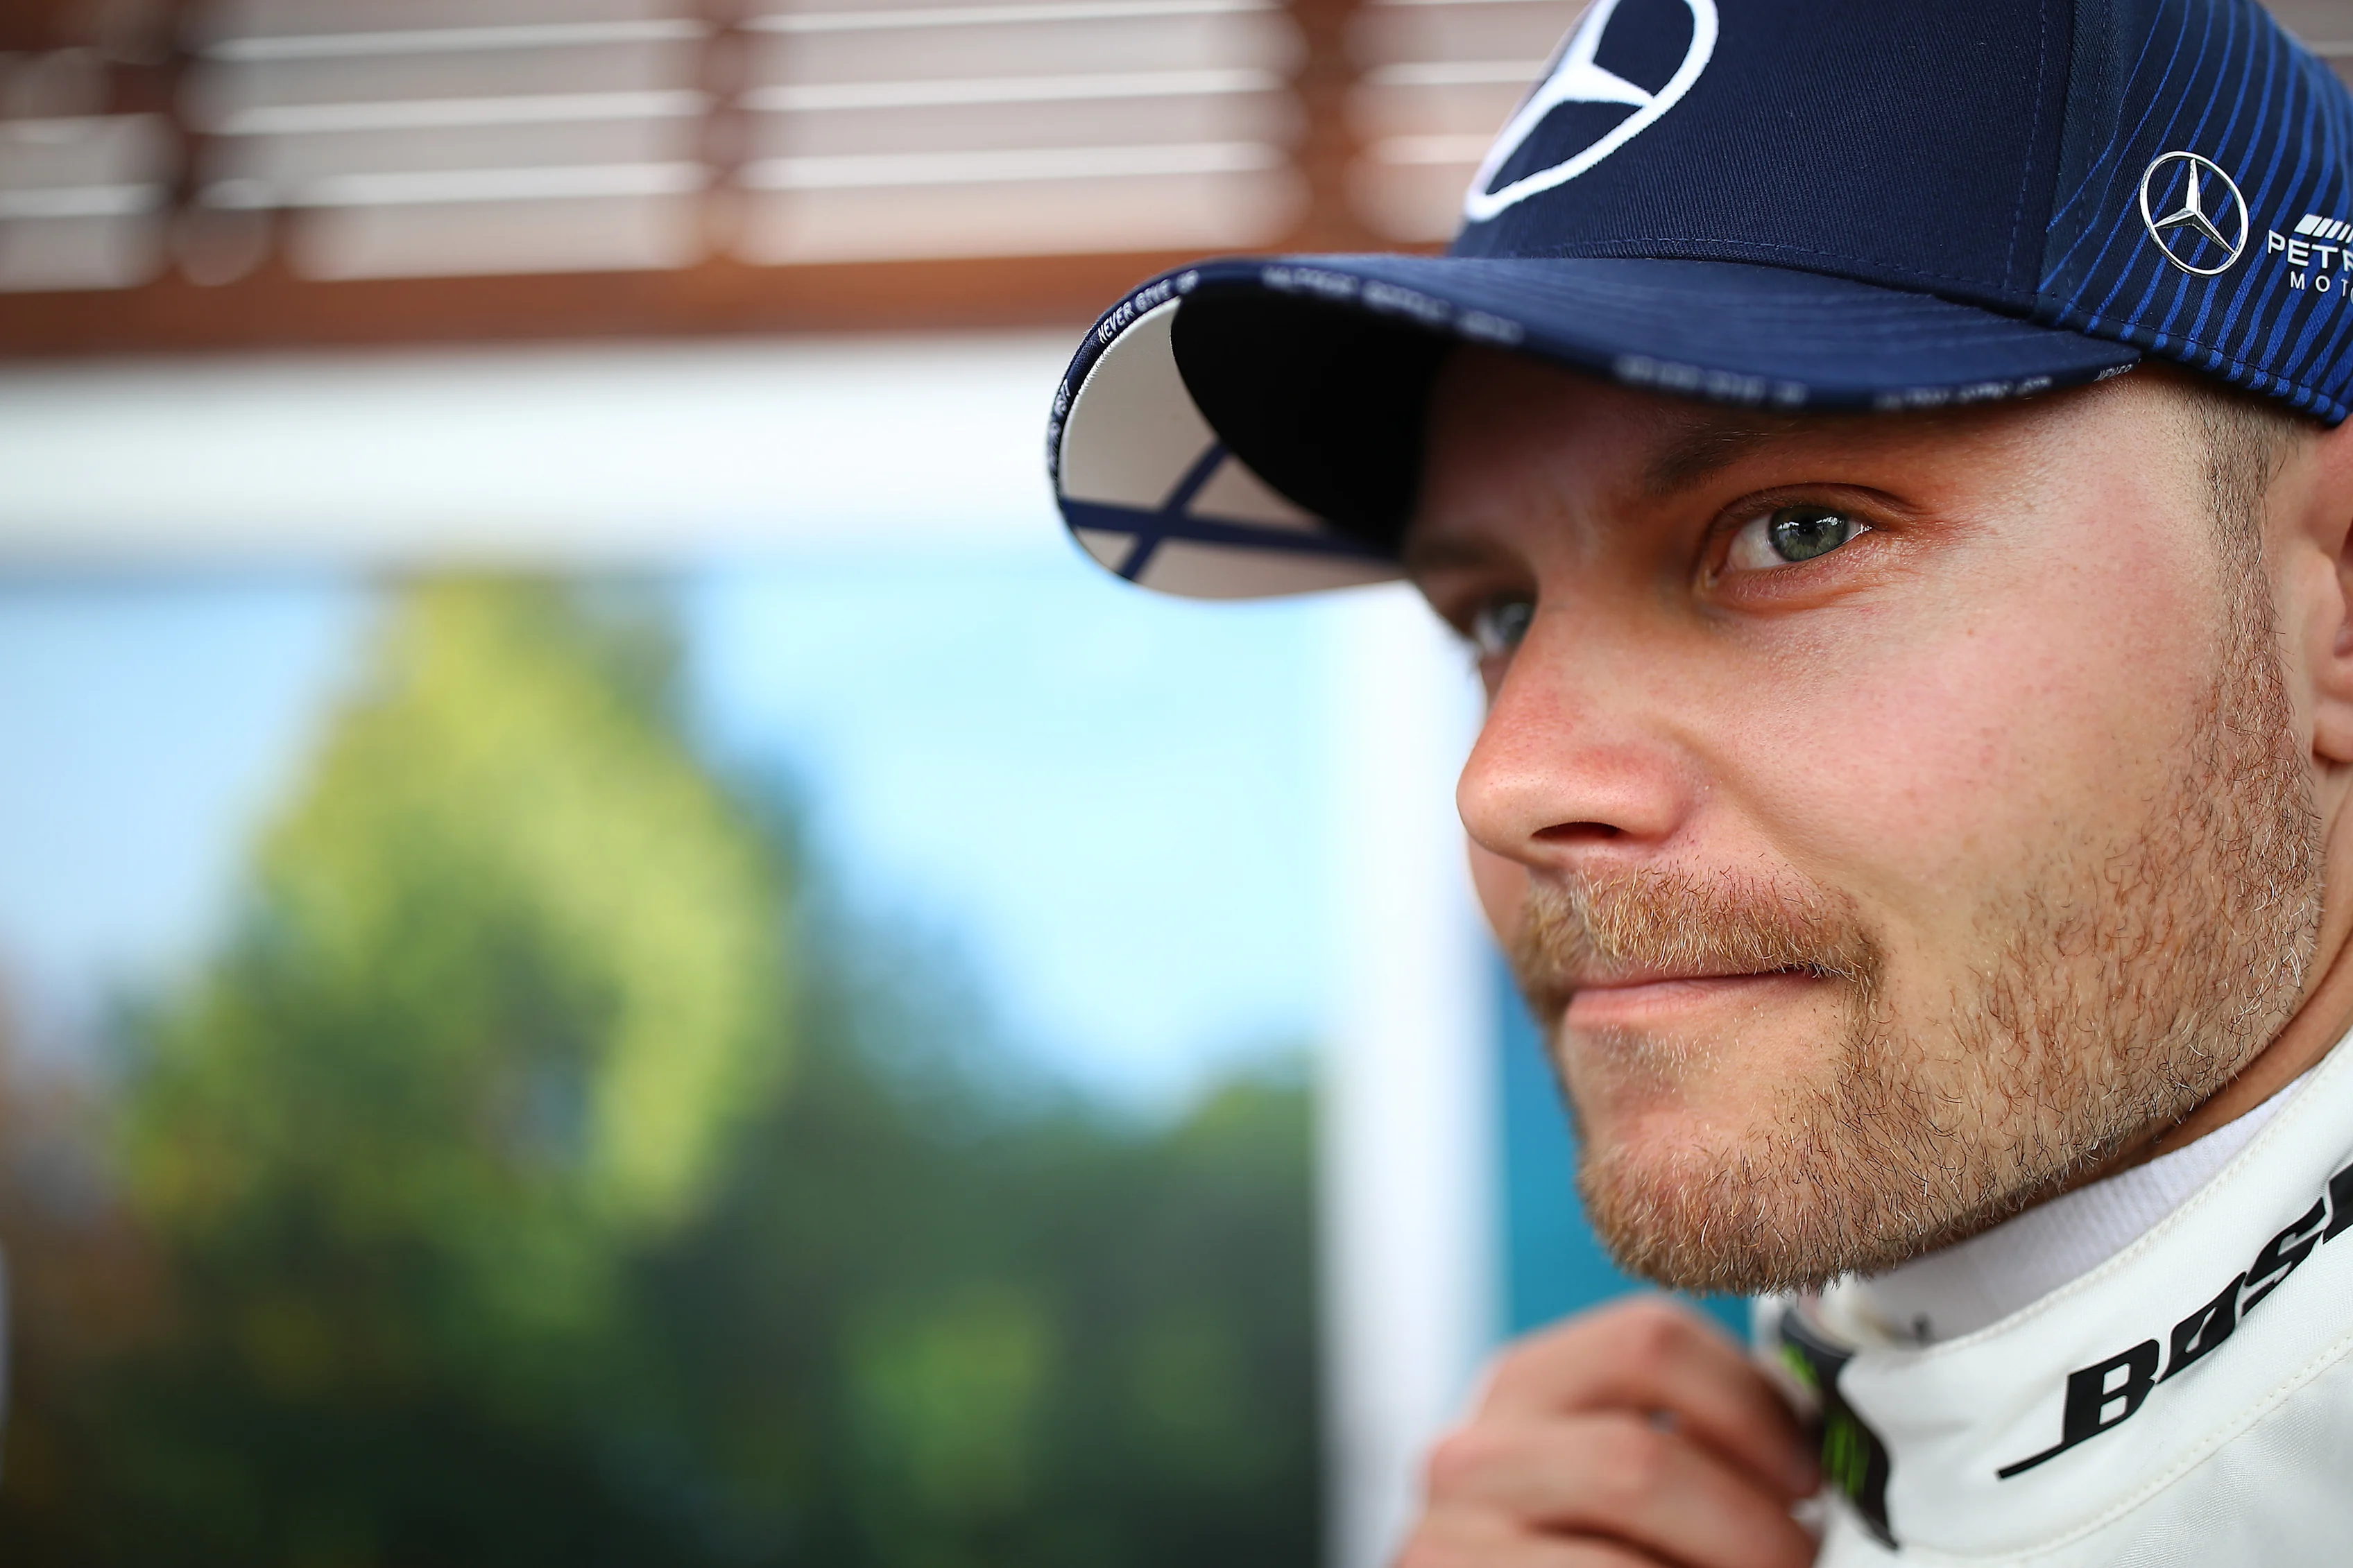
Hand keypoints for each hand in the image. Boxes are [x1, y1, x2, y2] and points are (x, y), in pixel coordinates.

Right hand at [1395, 1296, 1821, 1567]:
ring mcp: (1448, 1536)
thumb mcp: (1621, 1485)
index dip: (1754, 1405)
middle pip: (1637, 1455)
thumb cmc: (1592, 1555)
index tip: (1810, 1476)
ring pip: (1621, 1537)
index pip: (1649, 1338)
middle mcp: (1471, 1452)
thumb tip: (1822, 1443)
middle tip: (1800, 1560)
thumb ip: (1689, 1444)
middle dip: (1747, 1523)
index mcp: (1526, 1388)